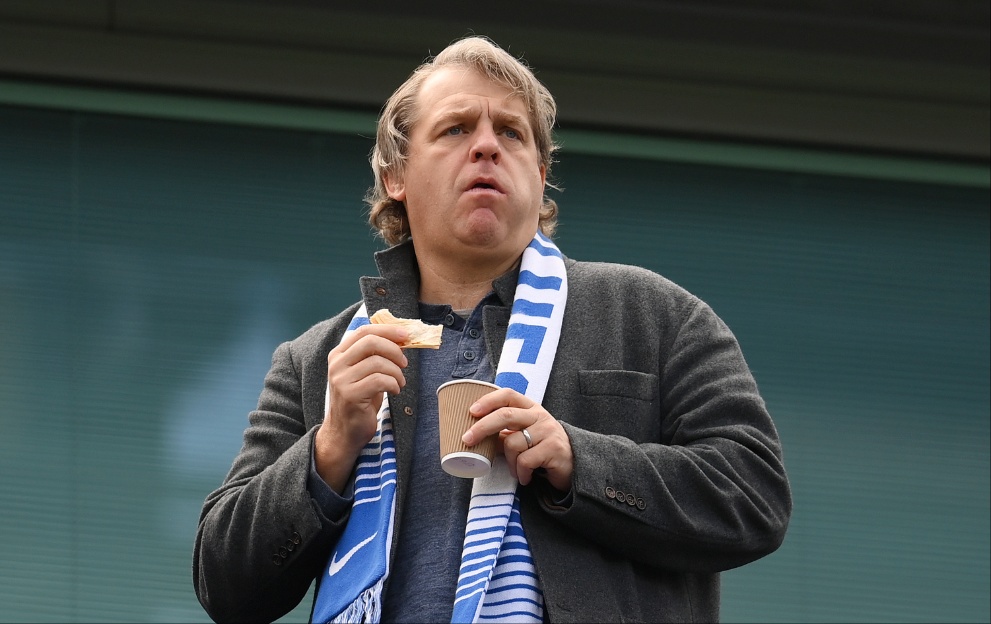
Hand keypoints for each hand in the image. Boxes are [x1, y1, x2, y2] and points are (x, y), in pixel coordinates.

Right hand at [314, 323, 408, 491]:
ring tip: (400, 382)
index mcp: (339, 354)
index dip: (387, 330)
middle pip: (370, 342)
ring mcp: (341, 379)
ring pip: (378, 362)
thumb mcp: (366, 373)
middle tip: (405, 363)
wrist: (345, 432)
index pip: (364, 331)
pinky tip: (394, 391)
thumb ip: (376, 355)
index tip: (406, 334)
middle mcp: (337, 364)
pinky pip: (379, 380)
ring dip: (396, 372)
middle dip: (394, 350)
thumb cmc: (360, 400)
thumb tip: (402, 338)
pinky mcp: (350, 395)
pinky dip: (393, 384)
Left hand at [462, 388, 573, 491]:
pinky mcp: (553, 448)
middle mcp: (539, 416)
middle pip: (505, 415)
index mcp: (530, 408)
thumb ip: (503, 433)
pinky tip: (526, 477)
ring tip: (516, 470)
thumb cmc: (543, 449)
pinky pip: (525, 461)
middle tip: (467, 440)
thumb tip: (474, 436)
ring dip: (509, 462)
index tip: (471, 411)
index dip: (488, 400)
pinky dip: (521, 473)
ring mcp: (547, 431)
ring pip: (512, 443)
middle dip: (482, 427)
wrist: (574, 465)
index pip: (508, 395)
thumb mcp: (524, 436)